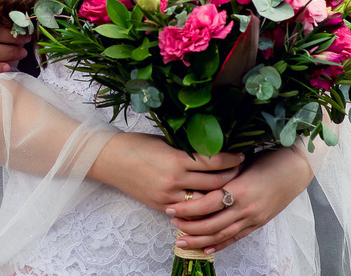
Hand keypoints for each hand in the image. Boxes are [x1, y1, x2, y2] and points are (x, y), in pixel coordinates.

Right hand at [89, 132, 244, 211]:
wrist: (109, 160)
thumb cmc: (136, 145)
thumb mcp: (164, 141)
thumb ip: (186, 149)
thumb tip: (211, 148)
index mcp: (177, 159)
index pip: (214, 162)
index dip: (231, 159)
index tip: (241, 156)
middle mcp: (175, 180)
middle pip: (215, 183)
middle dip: (231, 177)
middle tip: (240, 170)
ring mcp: (168, 196)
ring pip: (204, 200)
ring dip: (218, 193)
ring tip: (229, 185)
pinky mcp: (162, 206)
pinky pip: (188, 209)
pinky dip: (200, 203)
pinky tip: (208, 197)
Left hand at [167, 145, 313, 254]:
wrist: (297, 167)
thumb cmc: (269, 157)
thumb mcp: (242, 162)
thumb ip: (222, 172)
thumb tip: (196, 174)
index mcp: (238, 188)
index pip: (206, 204)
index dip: (187, 208)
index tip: (170, 206)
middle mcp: (245, 207)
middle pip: (211, 224)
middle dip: (189, 226)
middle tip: (172, 222)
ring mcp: (253, 217)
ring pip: (222, 235)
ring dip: (200, 239)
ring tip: (182, 240)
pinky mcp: (259, 223)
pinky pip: (237, 238)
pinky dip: (221, 245)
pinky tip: (207, 249)